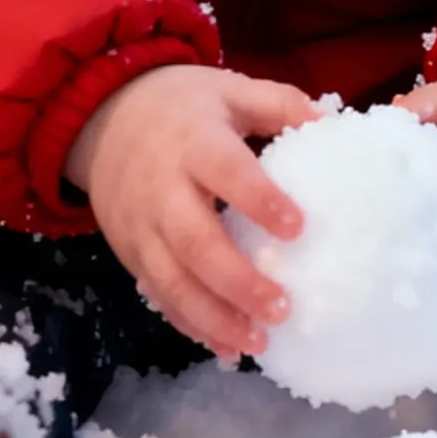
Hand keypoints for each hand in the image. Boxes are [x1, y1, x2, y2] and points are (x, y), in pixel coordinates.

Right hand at [65, 65, 319, 360]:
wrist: (102, 117)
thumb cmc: (180, 105)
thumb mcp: (229, 90)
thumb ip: (280, 105)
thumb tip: (334, 126)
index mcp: (194, 141)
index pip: (226, 171)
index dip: (259, 199)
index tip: (297, 227)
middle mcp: (162, 188)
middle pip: (195, 242)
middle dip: (238, 281)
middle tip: (282, 308)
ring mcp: (141, 226)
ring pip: (173, 281)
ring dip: (214, 318)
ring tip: (257, 343)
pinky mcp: (129, 253)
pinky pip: (157, 295)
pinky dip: (190, 325)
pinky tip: (226, 347)